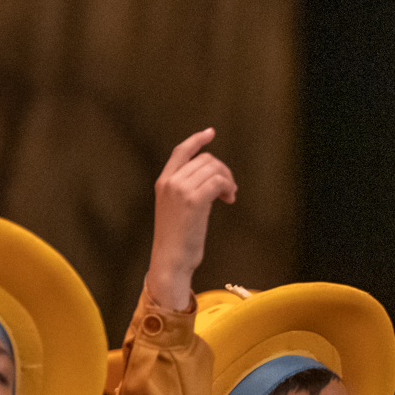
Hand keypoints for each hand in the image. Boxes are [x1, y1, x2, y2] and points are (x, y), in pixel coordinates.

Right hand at [146, 129, 236, 311]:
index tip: (210, 132)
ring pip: (214, 169)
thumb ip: (187, 191)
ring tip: (229, 196)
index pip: (181, 151)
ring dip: (228, 180)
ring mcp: (180, 189)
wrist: (171, 261)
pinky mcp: (194, 200)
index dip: (197, 139)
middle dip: (223, 171)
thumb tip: (214, 180)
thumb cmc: (177, 241)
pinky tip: (229, 199)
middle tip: (230, 190)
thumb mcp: (176, 210)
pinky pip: (218, 181)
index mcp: (163, 182)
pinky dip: (228, 187)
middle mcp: (170, 182)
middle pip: (205, 159)